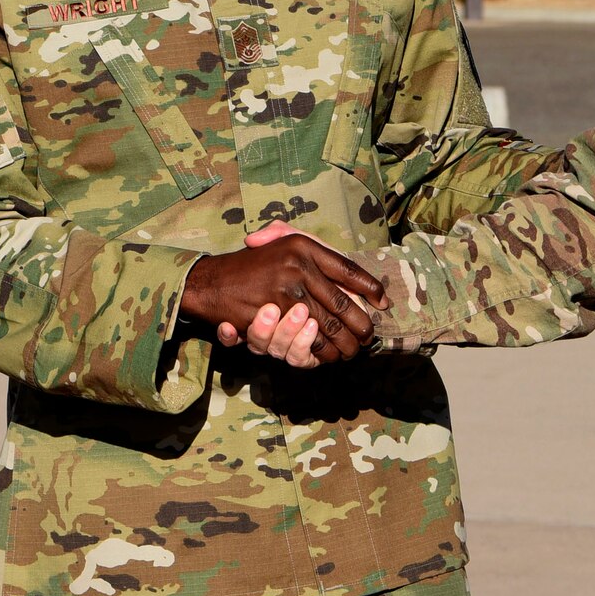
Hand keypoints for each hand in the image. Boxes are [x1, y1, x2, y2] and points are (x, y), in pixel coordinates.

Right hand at [181, 221, 386, 365]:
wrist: (210, 281)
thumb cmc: (251, 263)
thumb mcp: (278, 240)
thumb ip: (311, 244)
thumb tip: (346, 271)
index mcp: (302, 246)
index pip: (348, 269)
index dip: (370, 288)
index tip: (383, 302)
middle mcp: (297, 267)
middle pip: (343, 304)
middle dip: (360, 325)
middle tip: (368, 337)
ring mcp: (284, 293)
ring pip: (327, 327)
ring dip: (343, 344)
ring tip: (351, 350)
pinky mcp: (272, 317)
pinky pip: (305, 340)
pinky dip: (319, 351)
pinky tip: (328, 355)